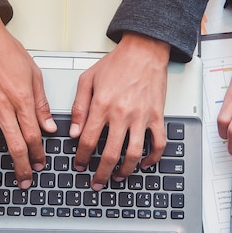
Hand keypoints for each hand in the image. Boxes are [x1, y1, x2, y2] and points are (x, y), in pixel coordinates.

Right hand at [0, 10, 56, 188]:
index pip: (33, 135)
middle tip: (25, 180)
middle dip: (21, 167)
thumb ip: (41, 104)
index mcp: (22, 100)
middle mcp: (2, 107)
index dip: (38, 154)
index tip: (41, 164)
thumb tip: (50, 127)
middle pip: (14, 145)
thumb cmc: (8, 52)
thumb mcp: (34, 75)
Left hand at [70, 32, 170, 190]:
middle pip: (109, 154)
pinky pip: (158, 143)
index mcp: (102, 105)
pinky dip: (152, 158)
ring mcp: (142, 117)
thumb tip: (73, 132)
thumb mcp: (88, 80)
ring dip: (125, 171)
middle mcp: (122, 114)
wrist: (144, 50)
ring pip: (134, 154)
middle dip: (100, 173)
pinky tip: (144, 163)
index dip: (81, 158)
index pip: (87, 141)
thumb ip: (78, 107)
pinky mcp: (157, 116)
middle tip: (96, 182)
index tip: (79, 165)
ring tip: (118, 177)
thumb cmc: (116, 63)